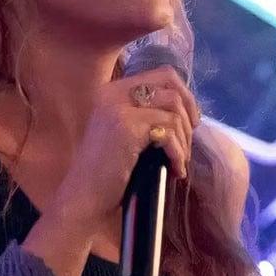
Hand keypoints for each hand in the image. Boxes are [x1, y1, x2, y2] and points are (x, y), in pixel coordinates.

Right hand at [52, 65, 200, 229]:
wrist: (84, 200)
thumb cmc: (109, 174)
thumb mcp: (129, 134)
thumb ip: (149, 115)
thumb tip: (189, 111)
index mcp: (113, 91)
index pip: (162, 74)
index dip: (184, 95)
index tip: (190, 122)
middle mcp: (113, 93)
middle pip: (170, 82)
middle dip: (189, 110)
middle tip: (189, 140)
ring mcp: (117, 107)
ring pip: (173, 107)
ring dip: (184, 137)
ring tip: (179, 161)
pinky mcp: (125, 126)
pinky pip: (168, 130)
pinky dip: (178, 152)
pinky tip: (175, 170)